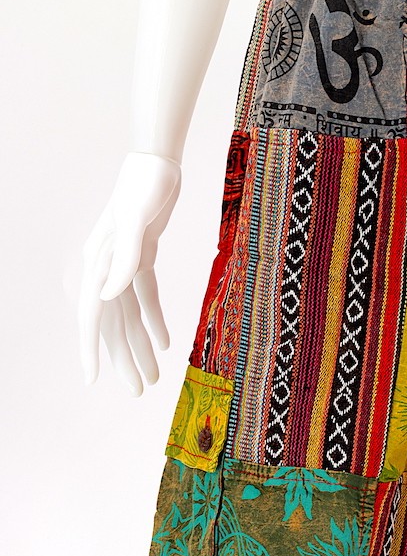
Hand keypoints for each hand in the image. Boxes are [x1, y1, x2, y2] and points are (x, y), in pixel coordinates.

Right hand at [78, 152, 181, 394]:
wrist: (158, 163)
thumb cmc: (143, 187)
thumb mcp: (136, 221)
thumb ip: (124, 259)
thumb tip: (108, 296)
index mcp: (98, 264)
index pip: (93, 316)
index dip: (92, 350)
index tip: (93, 381)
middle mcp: (105, 269)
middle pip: (113, 325)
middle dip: (125, 360)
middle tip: (139, 392)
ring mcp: (123, 264)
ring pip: (130, 316)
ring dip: (141, 346)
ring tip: (154, 378)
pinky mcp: (142, 258)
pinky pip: (145, 297)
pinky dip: (154, 319)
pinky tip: (165, 343)